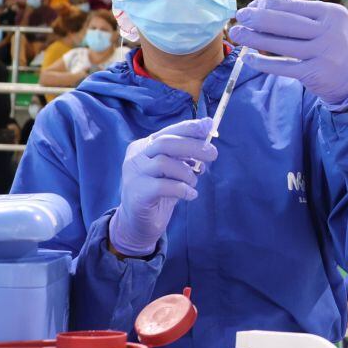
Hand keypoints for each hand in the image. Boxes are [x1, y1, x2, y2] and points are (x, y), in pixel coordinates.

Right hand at [108, 118, 218, 257]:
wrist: (138, 222)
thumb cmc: (159, 192)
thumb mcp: (174, 171)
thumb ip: (186, 157)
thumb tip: (208, 145)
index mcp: (144, 146)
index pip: (168, 132)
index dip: (189, 127)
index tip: (209, 125)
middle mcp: (136, 156)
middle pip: (166, 143)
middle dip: (193, 146)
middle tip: (213, 154)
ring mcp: (134, 174)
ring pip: (164, 163)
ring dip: (187, 173)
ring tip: (193, 183)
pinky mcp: (138, 193)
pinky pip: (164, 186)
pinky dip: (183, 189)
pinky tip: (191, 195)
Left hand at [231, 0, 347, 109]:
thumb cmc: (331, 47)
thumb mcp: (326, 26)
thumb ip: (300, 17)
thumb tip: (259, 8)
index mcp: (332, 14)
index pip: (295, 6)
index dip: (269, 6)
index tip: (251, 6)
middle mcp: (330, 32)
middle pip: (286, 24)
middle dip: (258, 19)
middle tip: (239, 16)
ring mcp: (323, 54)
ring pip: (281, 45)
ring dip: (254, 39)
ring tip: (237, 34)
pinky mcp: (314, 74)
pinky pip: (282, 66)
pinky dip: (263, 62)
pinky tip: (249, 58)